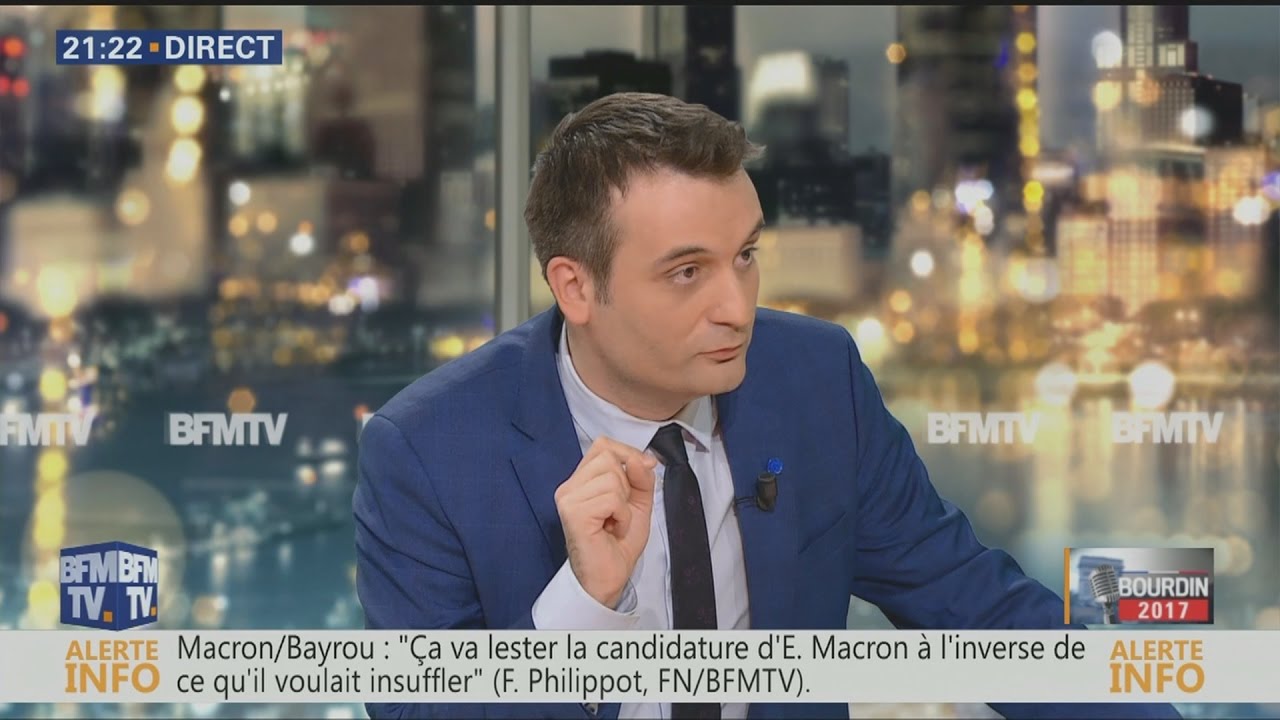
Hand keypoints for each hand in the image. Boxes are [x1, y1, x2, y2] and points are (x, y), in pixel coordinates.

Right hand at [554, 436, 657, 608]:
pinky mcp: (574, 512)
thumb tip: (641, 458)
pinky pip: (612, 498)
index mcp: (580, 480)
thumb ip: (641, 476)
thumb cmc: (619, 542)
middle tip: (619, 511)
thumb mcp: (638, 501)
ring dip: (625, 503)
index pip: (602, 445)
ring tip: (615, 522)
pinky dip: (622, 515)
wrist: (609, 577)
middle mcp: (569, 486)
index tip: (641, 471)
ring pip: (612, 477)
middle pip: (608, 457)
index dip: (626, 453)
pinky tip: (613, 529)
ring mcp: (568, 498)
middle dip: (627, 483)